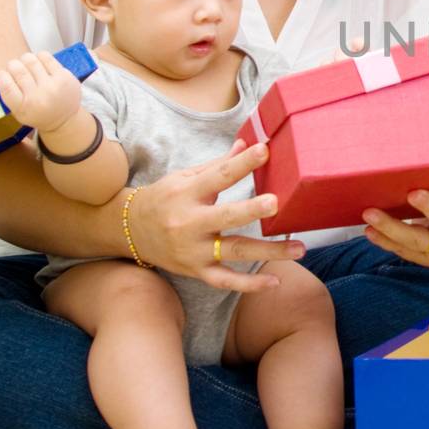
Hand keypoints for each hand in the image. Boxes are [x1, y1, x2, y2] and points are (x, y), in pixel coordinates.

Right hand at [0, 51, 82, 131]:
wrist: (64, 118)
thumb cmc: (38, 113)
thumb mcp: (18, 112)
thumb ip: (8, 95)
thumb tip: (2, 73)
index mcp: (23, 108)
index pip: (6, 85)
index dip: (1, 76)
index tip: (2, 75)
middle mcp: (38, 97)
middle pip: (17, 69)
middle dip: (12, 66)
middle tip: (15, 69)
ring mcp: (52, 86)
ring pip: (30, 60)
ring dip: (25, 60)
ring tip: (28, 66)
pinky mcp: (63, 76)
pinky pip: (45, 56)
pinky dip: (39, 57)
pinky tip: (40, 64)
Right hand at [126, 139, 306, 291]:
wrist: (129, 231)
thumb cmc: (164, 199)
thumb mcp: (184, 177)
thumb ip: (218, 165)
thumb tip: (247, 143)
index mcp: (186, 193)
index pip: (218, 176)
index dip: (242, 163)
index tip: (265, 150)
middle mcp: (189, 223)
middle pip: (224, 217)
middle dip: (250, 210)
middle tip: (277, 203)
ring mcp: (193, 250)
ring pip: (233, 252)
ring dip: (268, 251)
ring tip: (299, 248)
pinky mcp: (196, 271)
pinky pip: (225, 280)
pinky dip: (249, 285)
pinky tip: (274, 281)